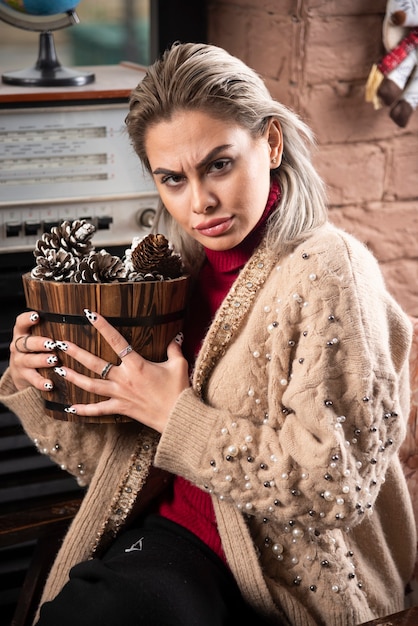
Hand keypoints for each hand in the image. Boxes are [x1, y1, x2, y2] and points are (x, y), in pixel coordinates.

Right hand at [10, 311, 57, 391]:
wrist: (21, 371)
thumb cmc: (35, 349)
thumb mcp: (37, 337)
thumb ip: (49, 329)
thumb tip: (78, 318)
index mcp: (22, 333)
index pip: (21, 323)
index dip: (27, 319)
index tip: (36, 316)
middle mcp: (18, 347)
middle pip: (26, 343)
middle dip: (39, 343)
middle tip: (52, 343)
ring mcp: (20, 362)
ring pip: (29, 360)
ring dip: (41, 360)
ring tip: (53, 360)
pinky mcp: (24, 376)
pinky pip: (33, 379)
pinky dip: (41, 382)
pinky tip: (50, 384)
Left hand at [52, 310, 189, 433]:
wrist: (177, 416)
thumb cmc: (179, 390)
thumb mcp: (178, 365)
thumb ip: (173, 349)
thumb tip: (176, 336)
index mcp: (137, 365)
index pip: (116, 341)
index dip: (103, 326)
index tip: (91, 315)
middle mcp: (124, 378)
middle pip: (95, 363)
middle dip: (76, 352)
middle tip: (61, 343)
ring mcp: (120, 394)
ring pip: (91, 385)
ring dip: (73, 377)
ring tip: (58, 369)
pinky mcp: (120, 408)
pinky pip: (98, 410)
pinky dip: (84, 410)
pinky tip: (70, 408)